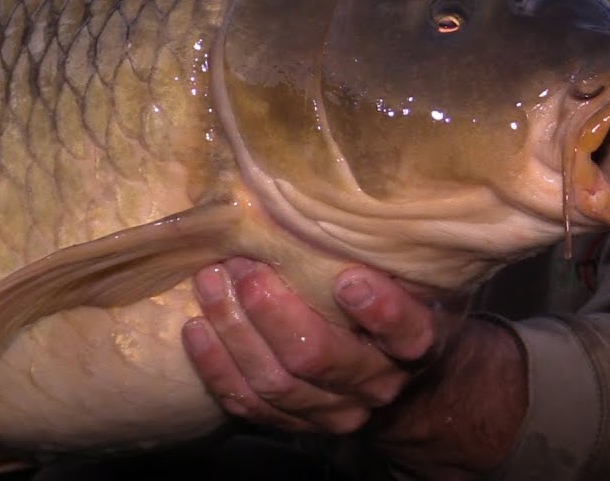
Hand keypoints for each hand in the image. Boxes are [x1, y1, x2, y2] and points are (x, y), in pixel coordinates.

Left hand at [182, 258, 525, 476]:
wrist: (391, 372)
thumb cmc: (391, 298)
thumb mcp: (405, 272)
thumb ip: (379, 246)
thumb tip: (333, 187)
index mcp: (413, 342)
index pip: (406, 333)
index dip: (379, 311)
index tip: (348, 280)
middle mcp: (376, 384)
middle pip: (318, 357)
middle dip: (272, 311)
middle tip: (244, 267)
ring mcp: (333, 411)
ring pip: (276, 383)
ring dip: (234, 331)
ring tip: (210, 283)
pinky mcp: (295, 424)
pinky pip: (249, 405)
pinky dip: (217, 368)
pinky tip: (196, 329)